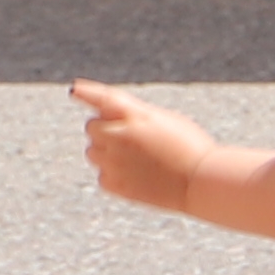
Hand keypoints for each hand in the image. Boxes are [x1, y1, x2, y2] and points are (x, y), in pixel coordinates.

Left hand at [69, 83, 218, 215]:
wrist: (200, 181)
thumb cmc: (190, 147)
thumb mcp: (165, 120)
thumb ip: (135, 116)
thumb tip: (106, 119)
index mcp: (134, 114)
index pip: (102, 98)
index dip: (86, 93)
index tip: (74, 90)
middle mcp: (118, 135)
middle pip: (92, 127)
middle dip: (105, 130)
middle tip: (132, 140)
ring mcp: (113, 161)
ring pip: (93, 152)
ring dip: (106, 152)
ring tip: (137, 160)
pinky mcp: (115, 184)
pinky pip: (103, 176)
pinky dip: (115, 176)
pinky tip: (139, 177)